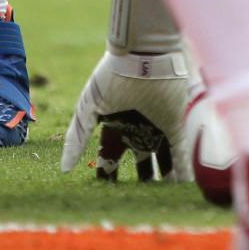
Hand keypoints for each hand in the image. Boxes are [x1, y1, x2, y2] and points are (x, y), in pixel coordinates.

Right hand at [60, 50, 193, 181]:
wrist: (144, 52)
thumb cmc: (113, 76)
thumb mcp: (89, 108)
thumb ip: (75, 137)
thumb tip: (64, 169)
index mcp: (117, 124)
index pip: (112, 157)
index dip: (109, 175)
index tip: (108, 193)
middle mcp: (139, 126)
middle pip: (141, 160)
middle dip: (143, 178)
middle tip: (144, 198)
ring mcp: (159, 123)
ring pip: (163, 157)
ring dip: (165, 176)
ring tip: (167, 194)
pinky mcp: (177, 120)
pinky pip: (180, 149)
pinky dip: (182, 167)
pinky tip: (184, 184)